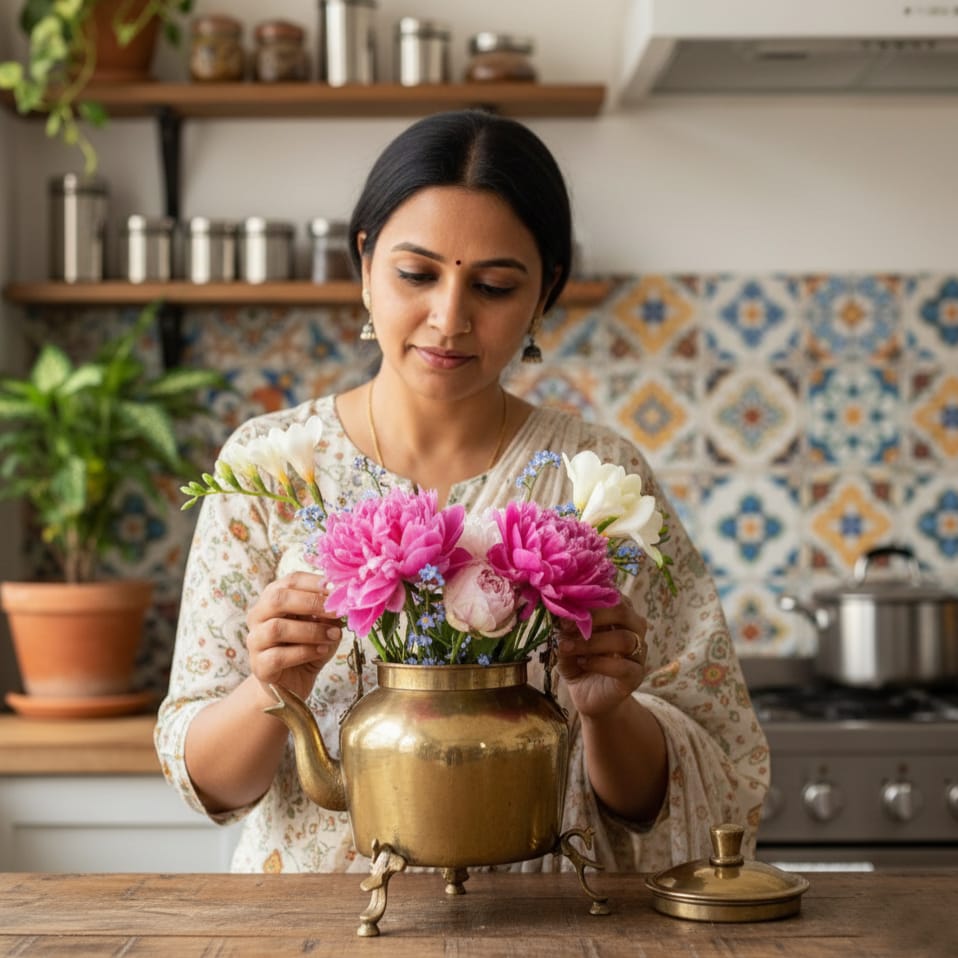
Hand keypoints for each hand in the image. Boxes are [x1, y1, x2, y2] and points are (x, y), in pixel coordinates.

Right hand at [246, 571, 343, 701]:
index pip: (291, 580)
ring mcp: (255, 640)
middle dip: (311, 603)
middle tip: (337, 612)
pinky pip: (278, 656)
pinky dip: (304, 652)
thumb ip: (329, 611)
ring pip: (276, 629)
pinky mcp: (259, 665)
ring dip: (311, 631)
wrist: (293, 681)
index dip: (316, 583)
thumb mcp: (323, 624)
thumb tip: (344, 600)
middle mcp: (258, 615)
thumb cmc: (309, 645)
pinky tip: (321, 651)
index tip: (340, 590)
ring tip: (334, 635)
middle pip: (277, 599)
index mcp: (274, 597)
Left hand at [554, 595, 648, 719]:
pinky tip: (582, 663)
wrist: (589, 695)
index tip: (563, 606)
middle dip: (592, 616)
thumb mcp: (566, 640)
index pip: (611, 593)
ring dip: (591, 642)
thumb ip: (565, 627)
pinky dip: (600, 663)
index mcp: (618, 611)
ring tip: (567, 647)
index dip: (587, 597)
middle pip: (622, 610)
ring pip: (623, 638)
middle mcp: (633, 627)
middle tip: (565, 626)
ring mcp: (639, 651)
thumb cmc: (578, 660)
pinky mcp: (636, 675)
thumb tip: (557, 614)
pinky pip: (624, 666)